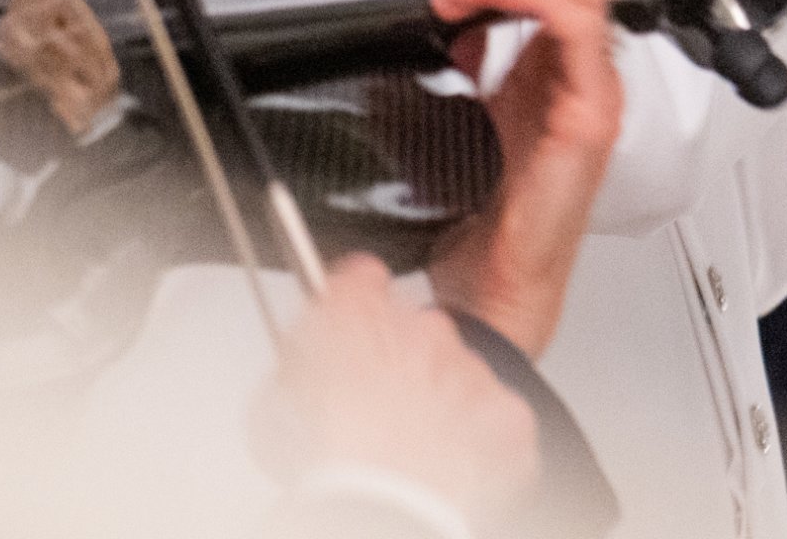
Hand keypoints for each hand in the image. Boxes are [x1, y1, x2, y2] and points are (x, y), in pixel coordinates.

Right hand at [262, 256, 538, 519]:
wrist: (382, 507)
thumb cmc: (330, 466)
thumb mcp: (280, 402)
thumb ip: (304, 356)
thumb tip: (310, 349)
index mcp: (360, 319)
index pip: (364, 281)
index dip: (358, 309)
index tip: (356, 331)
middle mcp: (423, 330)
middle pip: (421, 330)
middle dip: (407, 362)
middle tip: (384, 409)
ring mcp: (471, 369)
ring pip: (462, 375)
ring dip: (444, 403)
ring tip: (416, 448)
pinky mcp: (506, 413)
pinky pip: (498, 420)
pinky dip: (481, 442)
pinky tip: (453, 465)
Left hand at [424, 0, 624, 357]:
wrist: (495, 284)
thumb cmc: (490, 219)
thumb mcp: (471, 115)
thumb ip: (473, 60)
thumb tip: (455, 16)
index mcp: (561, 71)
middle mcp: (585, 74)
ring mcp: (593, 91)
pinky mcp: (589, 114)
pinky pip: (575, 25)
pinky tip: (485, 3)